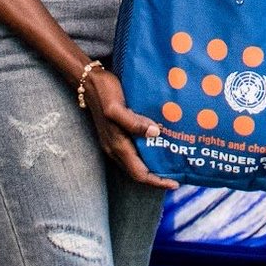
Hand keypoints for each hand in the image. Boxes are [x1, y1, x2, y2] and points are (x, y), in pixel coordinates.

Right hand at [84, 68, 179, 189]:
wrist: (87, 82)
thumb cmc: (104, 92)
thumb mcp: (117, 107)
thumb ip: (134, 122)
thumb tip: (156, 133)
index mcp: (117, 145)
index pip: (139, 173)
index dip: (157, 181)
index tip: (175, 184)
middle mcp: (114, 149)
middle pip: (138, 173)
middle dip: (157, 178)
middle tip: (178, 176)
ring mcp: (113, 143)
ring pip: (135, 164)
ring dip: (152, 167)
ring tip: (171, 163)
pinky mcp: (115, 135)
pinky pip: (133, 152)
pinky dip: (147, 155)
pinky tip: (158, 146)